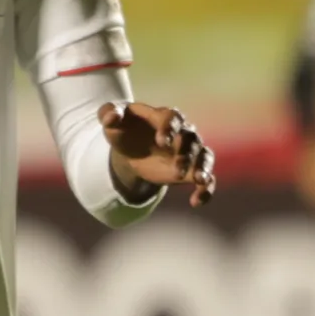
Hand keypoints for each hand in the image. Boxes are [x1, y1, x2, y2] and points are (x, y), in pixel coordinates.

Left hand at [99, 102, 216, 208]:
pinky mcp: (191, 170)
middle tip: (177, 169)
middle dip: (187, 154)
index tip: (162, 141)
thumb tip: (111, 117)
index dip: (169, 129)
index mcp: (163, 116)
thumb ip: (108, 113)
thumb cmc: (123, 129)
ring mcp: (189, 151)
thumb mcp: (111, 121)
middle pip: (191, 139)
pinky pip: (206, 179)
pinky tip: (197, 202)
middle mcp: (183, 132)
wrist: (131, 150)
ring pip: (204, 156)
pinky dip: (205, 190)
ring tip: (199, 180)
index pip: (172, 118)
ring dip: (203, 168)